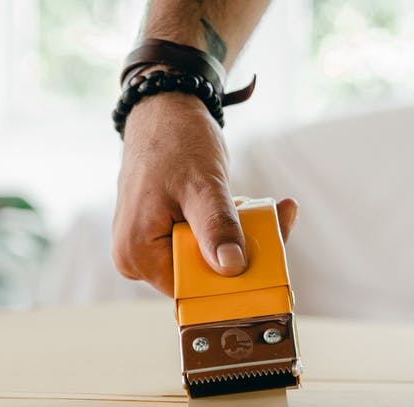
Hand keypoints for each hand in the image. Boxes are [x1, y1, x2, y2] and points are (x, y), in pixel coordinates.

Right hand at [113, 89, 297, 295]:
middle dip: (243, 252)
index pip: (193, 289)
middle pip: (203, 276)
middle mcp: (137, 258)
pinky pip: (204, 243)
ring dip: (241, 237)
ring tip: (260, 206)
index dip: (233, 279)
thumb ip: (216, 227)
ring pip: (208, 259)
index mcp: (137, 255)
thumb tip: (232, 267)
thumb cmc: (175, 141)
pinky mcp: (165, 235)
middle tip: (275, 220)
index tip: (271, 257)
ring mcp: (150, 247)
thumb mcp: (201, 185)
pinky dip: (230, 228)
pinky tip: (246, 204)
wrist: (164, 110)